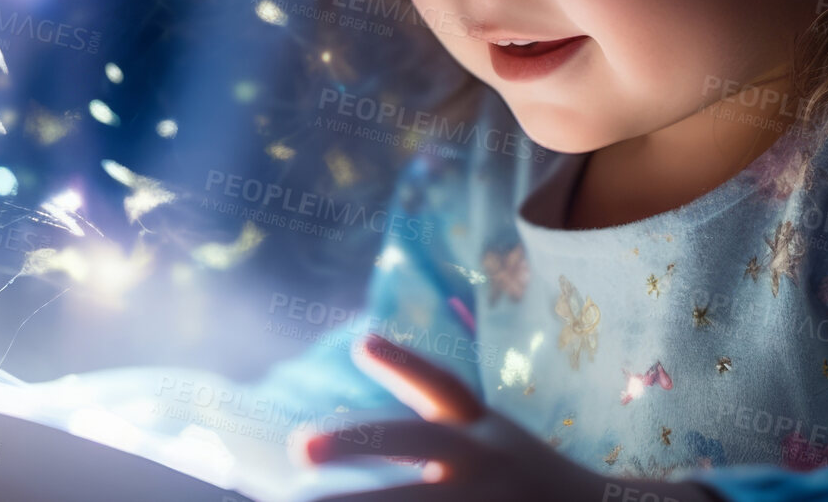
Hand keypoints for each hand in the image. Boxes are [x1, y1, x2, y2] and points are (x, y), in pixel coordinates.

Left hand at [295, 332, 720, 501]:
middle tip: (299, 446)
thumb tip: (360, 342)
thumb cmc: (529, 476)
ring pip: (417, 500)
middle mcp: (486, 465)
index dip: (403, 365)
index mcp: (484, 434)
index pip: (443, 391)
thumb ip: (428, 396)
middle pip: (419, 443)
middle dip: (358, 443)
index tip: (358, 350)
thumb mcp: (489, 430)